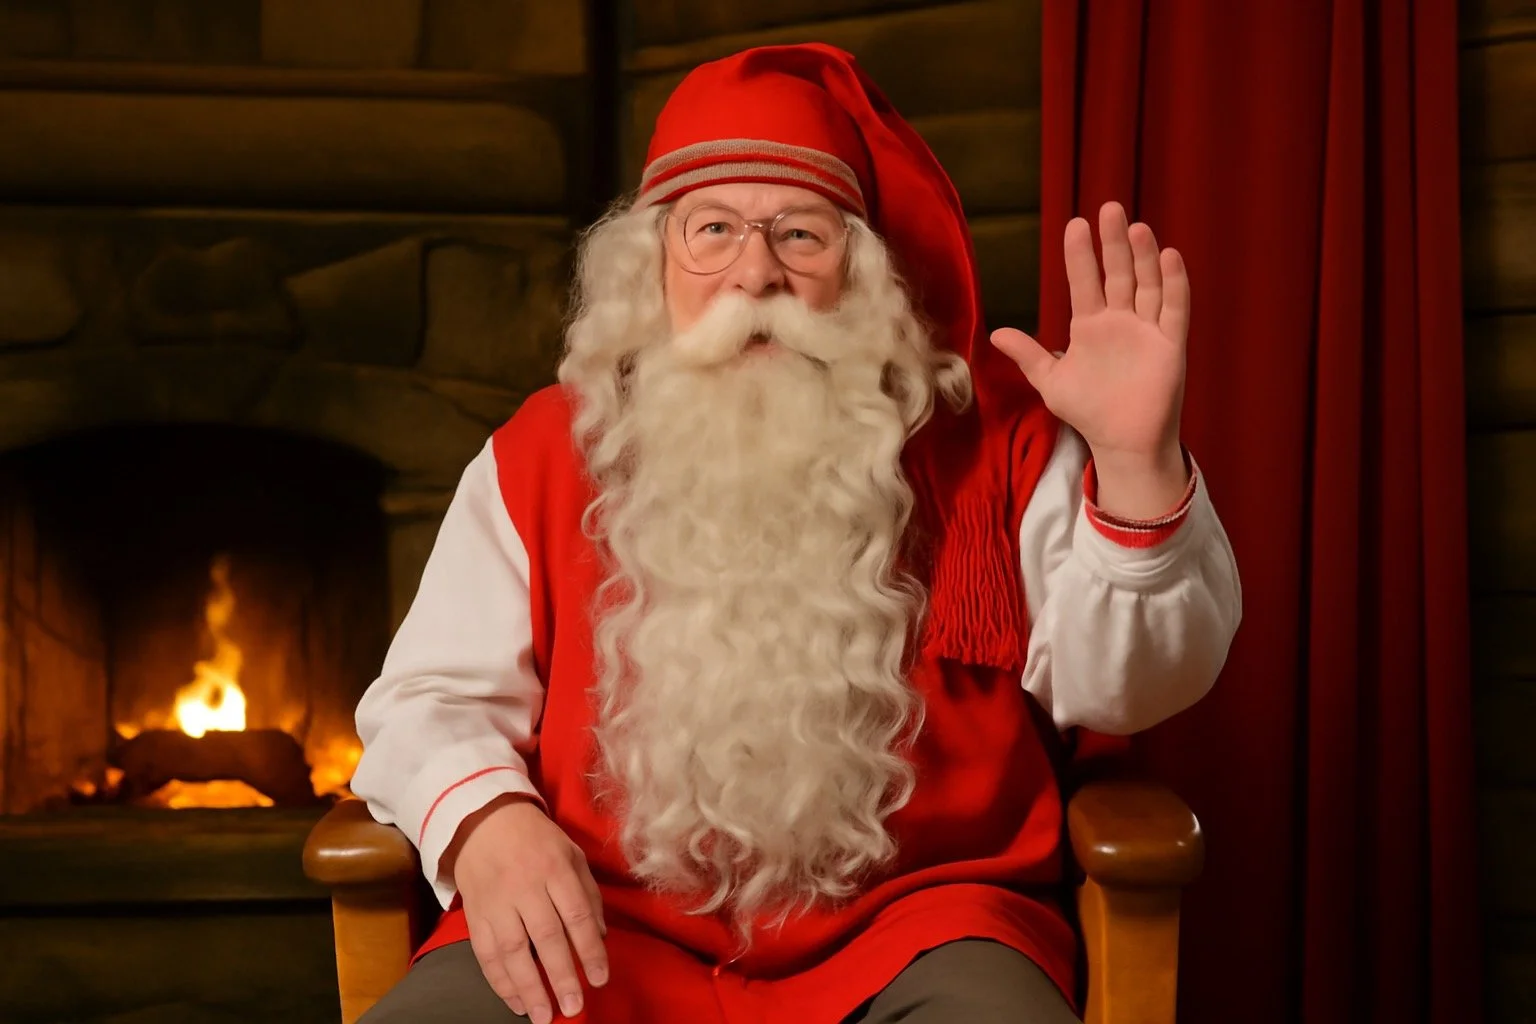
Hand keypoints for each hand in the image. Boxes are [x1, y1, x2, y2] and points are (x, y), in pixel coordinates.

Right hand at [449, 795, 607, 1022]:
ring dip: (527, 988)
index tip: (600, 978)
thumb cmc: (537, 840)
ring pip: (512, 950)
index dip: (589, 949)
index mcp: (555, 868)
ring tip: (542, 1016)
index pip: (576, 915)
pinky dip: (499, 982)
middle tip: (573, 1007)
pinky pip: (485, 954)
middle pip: (545, 936)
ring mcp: (496, 902)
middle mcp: (525, 886)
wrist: (482, 822)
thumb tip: (599, 937)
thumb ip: (587, 894)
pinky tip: (515, 1002)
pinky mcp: (474, 915)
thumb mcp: (571, 854)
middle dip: (561, 976)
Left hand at [991, 202, 1189, 508]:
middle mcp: (1120, 320)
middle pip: (1118, 273)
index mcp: (1090, 326)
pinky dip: (1174, 284)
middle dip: (1113, 243)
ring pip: (1147, 284)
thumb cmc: (1088, 411)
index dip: (1080, 255)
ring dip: (1143, 257)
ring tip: (1135, 228)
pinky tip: (1169, 257)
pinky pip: (1174, 308)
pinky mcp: (1171, 344)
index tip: (1075, 225)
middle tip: (1108, 208)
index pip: (1084, 282)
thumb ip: (1028, 355)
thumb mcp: (1051, 382)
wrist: (1122, 442)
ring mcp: (1147, 329)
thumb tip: (994, 333)